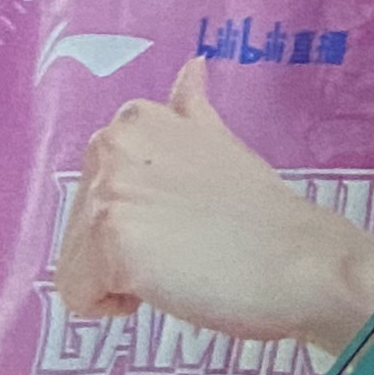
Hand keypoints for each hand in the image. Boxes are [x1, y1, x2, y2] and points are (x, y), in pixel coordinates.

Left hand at [50, 54, 373, 357]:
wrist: (299, 260)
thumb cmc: (263, 215)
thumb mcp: (221, 145)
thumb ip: (191, 110)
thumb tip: (192, 67)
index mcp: (134, 120)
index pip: (91, 191)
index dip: (134, 219)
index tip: (178, 223)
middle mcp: (112, 146)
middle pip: (75, 230)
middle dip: (120, 251)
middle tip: (181, 248)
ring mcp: (111, 194)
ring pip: (73, 266)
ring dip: (119, 281)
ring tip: (177, 267)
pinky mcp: (113, 244)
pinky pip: (77, 296)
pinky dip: (115, 307)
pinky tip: (164, 288)